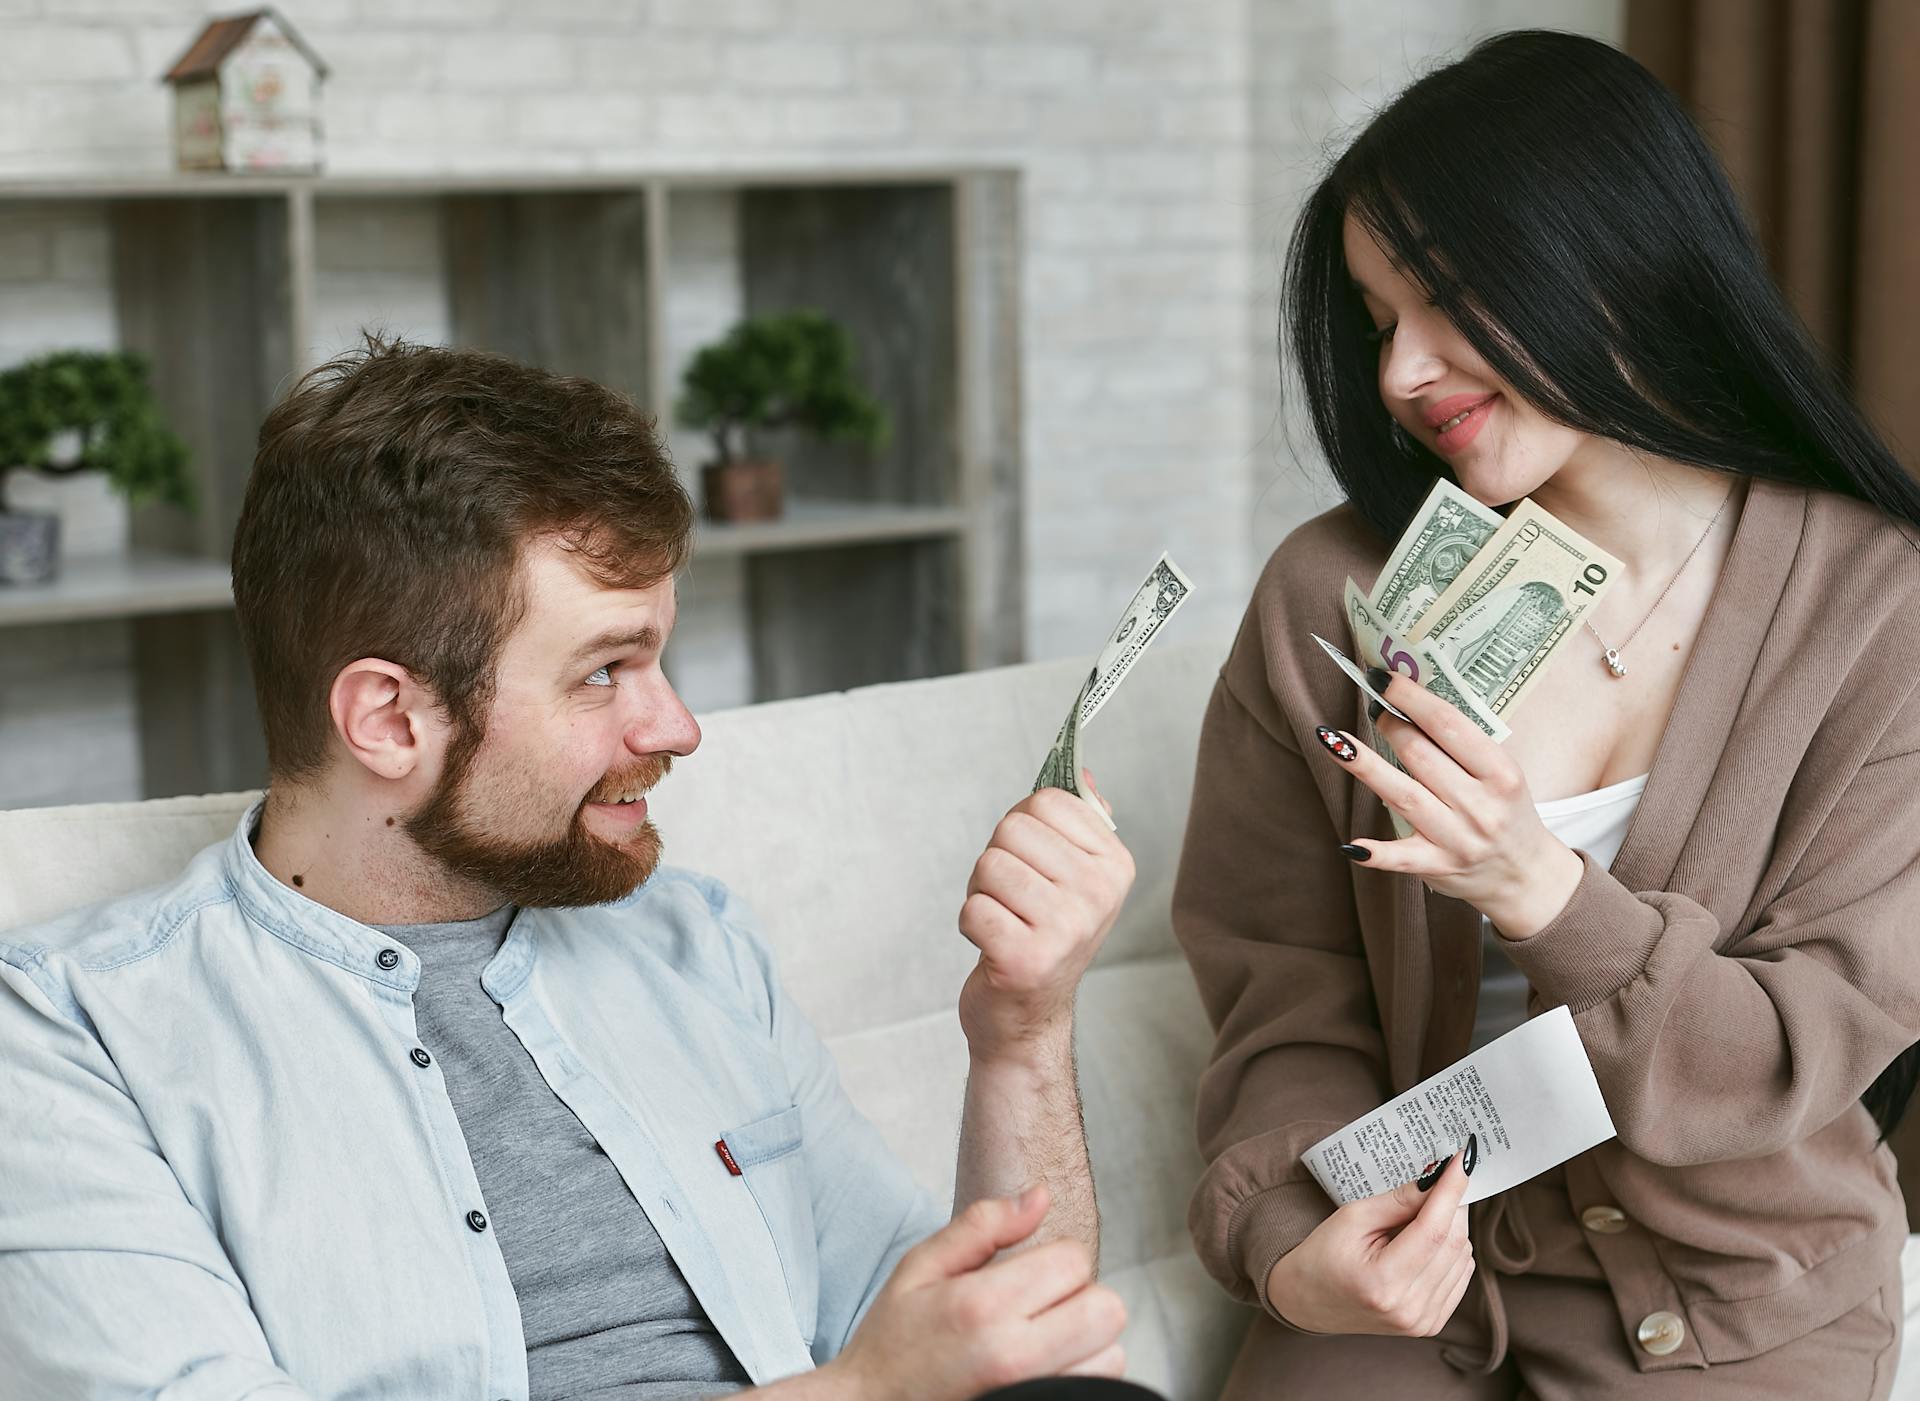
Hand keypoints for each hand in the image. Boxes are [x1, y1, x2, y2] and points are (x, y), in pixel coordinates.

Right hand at [827, 1185, 1127, 1400]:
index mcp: (983, 1305)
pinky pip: (1097, 1392)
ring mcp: (1032, 1397)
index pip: (1074, 1261)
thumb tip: (1041, 1196)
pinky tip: (1043, 1372)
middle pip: (1106, 1310)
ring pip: (1111, 1357)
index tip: (1025, 1276)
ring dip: (1086, 1346)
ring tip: (1040, 1345)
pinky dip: (1081, 1378)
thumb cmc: (893, 1342)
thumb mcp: (919, 1269)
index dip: (1055, 1259)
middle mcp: (1014, 1357)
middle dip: (1081, 1299)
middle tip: (1040, 1308)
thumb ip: (982, 1226)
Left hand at [957, 773, 1135, 1058]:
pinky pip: (972, 908)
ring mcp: (1066, 928)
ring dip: (981, 892)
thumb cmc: (1044, 935)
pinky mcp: (1026, 959)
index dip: (1022, 827)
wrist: (1028, 1017)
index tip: (1035, 864)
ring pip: (989, 865)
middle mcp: (1099, 895)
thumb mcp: (1073, 876)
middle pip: (1012, 828)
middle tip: (1013, 899)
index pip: (1046, 801)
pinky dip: (971, 924)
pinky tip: (993, 945)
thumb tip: (1084, 772)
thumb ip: (1078, 821)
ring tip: (1004, 921)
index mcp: (1115, 865)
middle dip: (997, 859)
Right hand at [1266, 1147, 1474, 1335]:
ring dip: (1453, 1226)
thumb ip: (1397, 1201)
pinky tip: (1430, 1239)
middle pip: (1454, 1243)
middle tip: (1445, 1177)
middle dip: (1455, 1203)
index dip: (1451, 1191)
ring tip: (1423, 1214)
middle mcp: (1410, 1308)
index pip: (1433, 1231)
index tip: (1461, 1160)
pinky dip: (1453, 1249)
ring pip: (1463, 1258)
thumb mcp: (1352, 1218)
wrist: (1308, 1302)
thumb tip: (1435, 1181)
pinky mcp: (1431, 1323)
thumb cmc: (1322, 1256)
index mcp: (1384, 1283)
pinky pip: (1461, 1275)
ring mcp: (1423, 1321)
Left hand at [1316, 675, 1583, 937]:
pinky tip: (1350, 843)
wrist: (1525, 875)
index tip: (1383, 678)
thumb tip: (1408, 704)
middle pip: (1420, 756)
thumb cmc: (1507, 812)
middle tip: (1373, 710)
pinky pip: (1402, 858)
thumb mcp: (1501, 774)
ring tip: (1333, 741)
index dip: (1410, 698)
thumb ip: (1463, 746)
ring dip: (1365, 766)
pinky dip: (1376, 852)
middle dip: (1389, 726)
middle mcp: (1480, 806)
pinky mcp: (1439, 867)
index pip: (1449, 725)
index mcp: (1501, 774)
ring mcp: (1458, 839)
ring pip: (1402, 796)